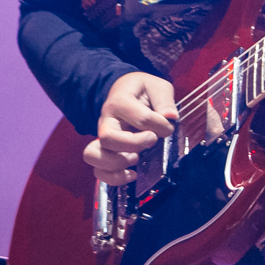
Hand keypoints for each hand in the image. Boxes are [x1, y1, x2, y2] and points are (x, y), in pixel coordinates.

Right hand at [84, 72, 176, 186]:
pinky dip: (114, 178)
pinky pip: (98, 171)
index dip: (160, 124)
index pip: (140, 118)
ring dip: (118, 162)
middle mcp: (106, 120)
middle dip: (134, 143)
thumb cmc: (143, 91)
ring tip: (137, 158)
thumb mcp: (158, 87)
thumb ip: (165, 100)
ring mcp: (102, 137)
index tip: (169, 124)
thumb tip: (171, 116)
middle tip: (152, 140)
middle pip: (107, 138)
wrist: (126, 91)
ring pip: (93, 155)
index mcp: (120, 101)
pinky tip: (133, 174)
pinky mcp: (104, 151)